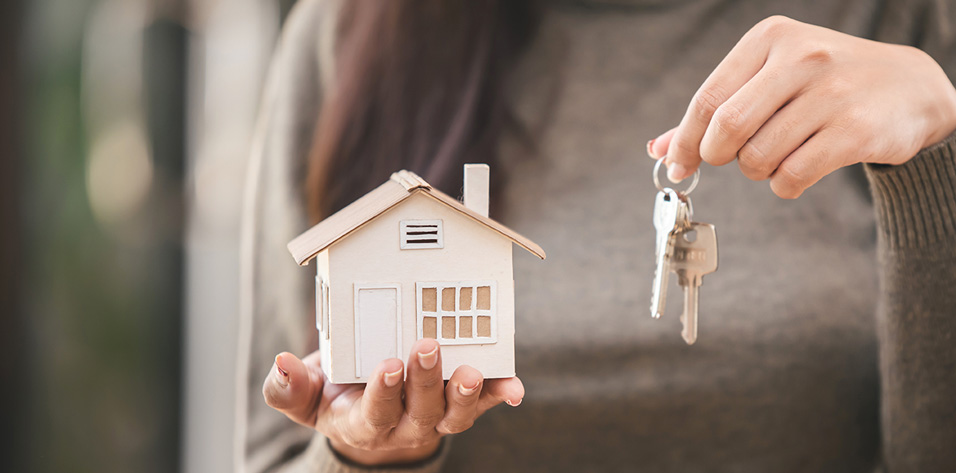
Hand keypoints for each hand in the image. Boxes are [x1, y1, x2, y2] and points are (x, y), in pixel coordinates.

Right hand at [262, 339, 524, 465]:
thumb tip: (282, 363)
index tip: (387, 364)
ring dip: (468, 394)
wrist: (368, 423)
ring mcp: (436, 418)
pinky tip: (514, 387)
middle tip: (428, 346)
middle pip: (421, 411)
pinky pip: (485, 404)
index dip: (383, 392)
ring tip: (473, 371)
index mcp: (365, 423)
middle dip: (426, 380)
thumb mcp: (304, 400)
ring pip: (455, 414)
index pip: (376, 412)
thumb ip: (289, 387)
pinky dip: (501, 395)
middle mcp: (405, 426)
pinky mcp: (459, 405)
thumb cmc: (336, 401)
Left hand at [649, 15, 955, 197]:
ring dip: (756, 171)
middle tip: (732, 159)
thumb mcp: (768, 79)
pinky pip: (792, 177)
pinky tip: (797, 171)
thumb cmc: (824, 84)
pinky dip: (784, 186)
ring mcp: (831, 93)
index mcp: (770, 39)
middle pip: (728, 128)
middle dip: (719, 156)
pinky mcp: (855, 131)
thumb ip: (713, 112)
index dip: (685, 142)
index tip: (677, 166)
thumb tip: (659, 149)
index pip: (708, 100)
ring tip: (777, 155)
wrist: (909, 88)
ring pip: (758, 157)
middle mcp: (801, 58)